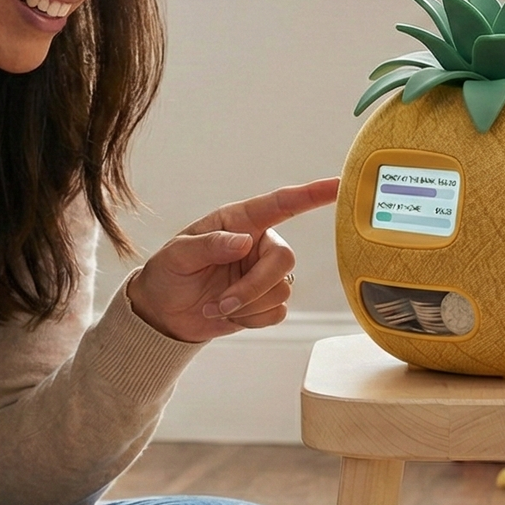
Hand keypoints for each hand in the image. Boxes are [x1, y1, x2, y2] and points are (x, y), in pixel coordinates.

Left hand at [128, 178, 340, 343]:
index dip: (312, 194)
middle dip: (254, 286)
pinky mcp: (266, 301)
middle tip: (223, 301)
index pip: (282, 204)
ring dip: (247, 305)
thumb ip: (209, 244)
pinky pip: (277, 312)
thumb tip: (244, 242)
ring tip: (217, 306)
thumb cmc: (169, 273)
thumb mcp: (178, 254)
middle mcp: (258, 243)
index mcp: (240, 221)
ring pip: (281, 290)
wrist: (166, 312)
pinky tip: (229, 314)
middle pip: (284, 259)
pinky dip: (251, 319)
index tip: (339, 185)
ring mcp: (264, 273)